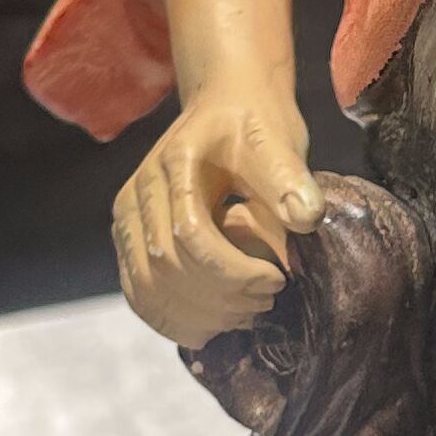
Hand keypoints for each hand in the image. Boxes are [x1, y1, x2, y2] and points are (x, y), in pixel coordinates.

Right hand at [113, 85, 322, 349]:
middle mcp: (138, 194)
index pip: (189, 236)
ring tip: (245, 314)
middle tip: (266, 302)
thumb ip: (290, 180)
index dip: (233, 271)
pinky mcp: (130, 241)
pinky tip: (213, 327)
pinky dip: (172, 320)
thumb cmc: (255, 127)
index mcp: (172, 165)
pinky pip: (139, 294)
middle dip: (221, 298)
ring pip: (148, 290)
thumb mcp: (277, 143)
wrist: (227, 108)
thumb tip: (307, 218)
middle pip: (165, 268)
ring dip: (198, 316)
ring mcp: (129, 220)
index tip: (277, 279)